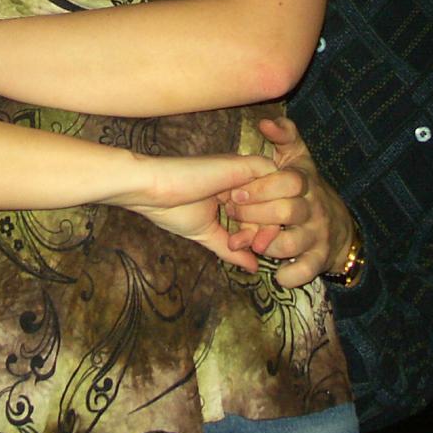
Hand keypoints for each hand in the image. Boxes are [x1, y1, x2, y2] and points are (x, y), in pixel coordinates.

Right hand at [117, 153, 277, 272]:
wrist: (153, 192)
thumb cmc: (172, 210)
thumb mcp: (207, 234)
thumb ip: (231, 249)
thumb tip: (254, 268)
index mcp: (233, 194)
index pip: (263, 215)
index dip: (260, 234)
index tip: (241, 247)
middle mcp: (242, 181)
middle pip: (276, 205)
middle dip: (265, 229)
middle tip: (244, 243)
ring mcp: (243, 171)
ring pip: (279, 191)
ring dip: (266, 217)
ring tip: (241, 233)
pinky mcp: (242, 164)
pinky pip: (274, 176)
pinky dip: (265, 199)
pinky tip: (242, 213)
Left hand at [222, 117, 353, 288]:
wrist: (340, 226)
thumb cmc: (306, 189)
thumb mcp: (299, 159)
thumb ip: (284, 137)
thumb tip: (265, 121)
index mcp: (306, 181)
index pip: (288, 181)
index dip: (262, 187)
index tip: (236, 191)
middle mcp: (314, 208)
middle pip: (286, 212)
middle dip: (254, 216)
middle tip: (233, 216)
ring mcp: (318, 235)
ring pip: (290, 244)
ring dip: (264, 245)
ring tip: (247, 242)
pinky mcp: (319, 260)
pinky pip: (304, 271)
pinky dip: (288, 275)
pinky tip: (274, 271)